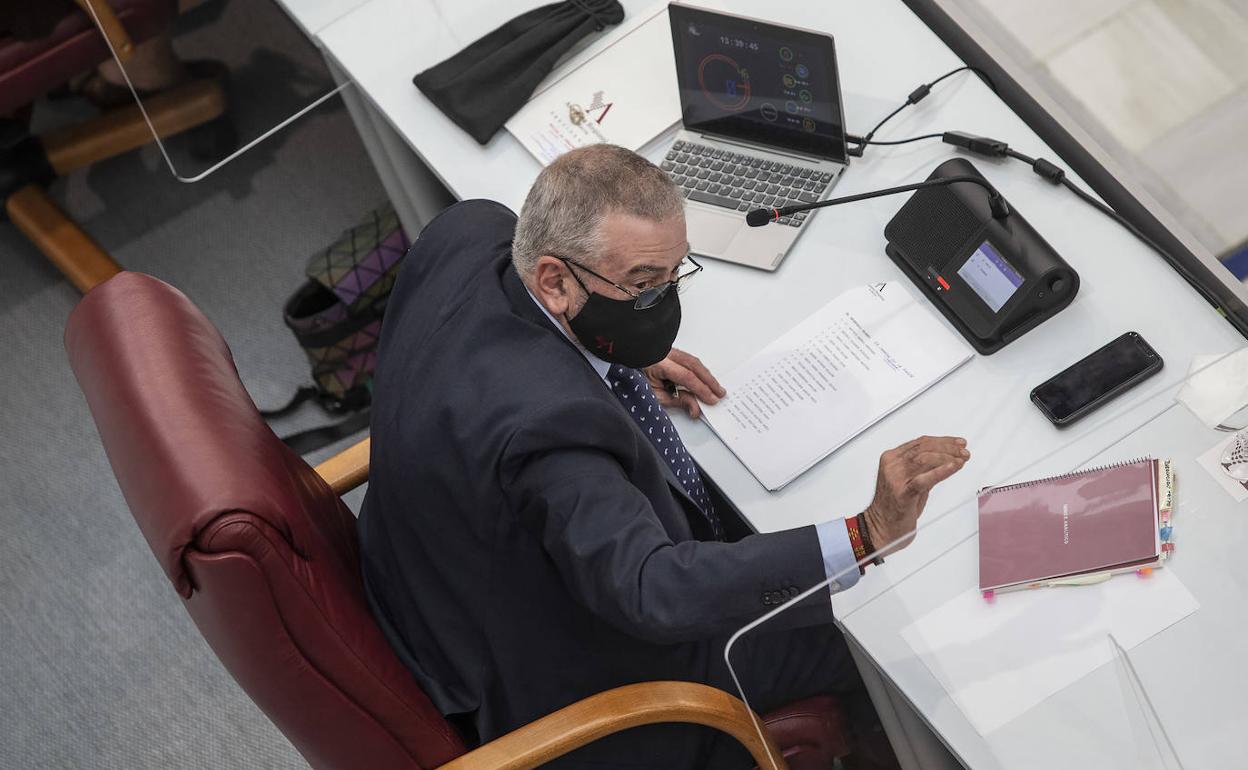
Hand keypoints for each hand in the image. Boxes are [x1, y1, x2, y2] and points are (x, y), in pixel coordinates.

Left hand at [643, 348, 726, 417]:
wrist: (628, 364)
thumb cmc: (637, 379)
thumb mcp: (655, 395)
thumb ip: (677, 401)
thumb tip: (696, 408)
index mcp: (659, 363)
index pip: (686, 376)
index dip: (701, 389)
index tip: (711, 399)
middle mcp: (667, 354)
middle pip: (694, 366)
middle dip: (709, 382)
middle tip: (719, 394)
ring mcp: (670, 352)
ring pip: (694, 362)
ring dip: (707, 376)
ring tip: (716, 389)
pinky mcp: (673, 353)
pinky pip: (690, 361)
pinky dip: (700, 371)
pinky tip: (706, 379)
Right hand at [862, 436, 969, 556]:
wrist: (880, 528)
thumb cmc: (894, 506)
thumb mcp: (909, 480)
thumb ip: (924, 468)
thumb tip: (947, 457)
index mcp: (891, 458)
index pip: (921, 442)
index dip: (943, 440)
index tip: (958, 442)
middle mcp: (892, 465)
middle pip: (924, 448)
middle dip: (949, 448)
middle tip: (963, 452)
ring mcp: (895, 478)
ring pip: (925, 459)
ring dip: (948, 457)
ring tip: (961, 460)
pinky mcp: (902, 493)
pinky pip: (924, 478)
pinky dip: (942, 471)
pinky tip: (953, 467)